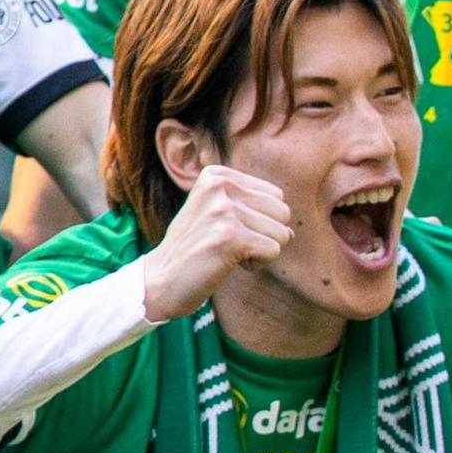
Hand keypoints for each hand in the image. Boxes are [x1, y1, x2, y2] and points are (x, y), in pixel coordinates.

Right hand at [141, 162, 292, 322]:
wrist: (160, 278)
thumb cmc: (194, 248)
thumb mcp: (215, 213)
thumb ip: (252, 209)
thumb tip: (291, 232)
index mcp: (216, 174)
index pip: (275, 195)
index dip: (259, 219)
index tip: (226, 228)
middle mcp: (219, 185)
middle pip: (282, 212)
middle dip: (264, 235)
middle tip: (228, 243)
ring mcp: (222, 210)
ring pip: (281, 234)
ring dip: (260, 251)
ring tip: (226, 252)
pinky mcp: (229, 236)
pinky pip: (274, 251)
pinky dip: (256, 264)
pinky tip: (227, 262)